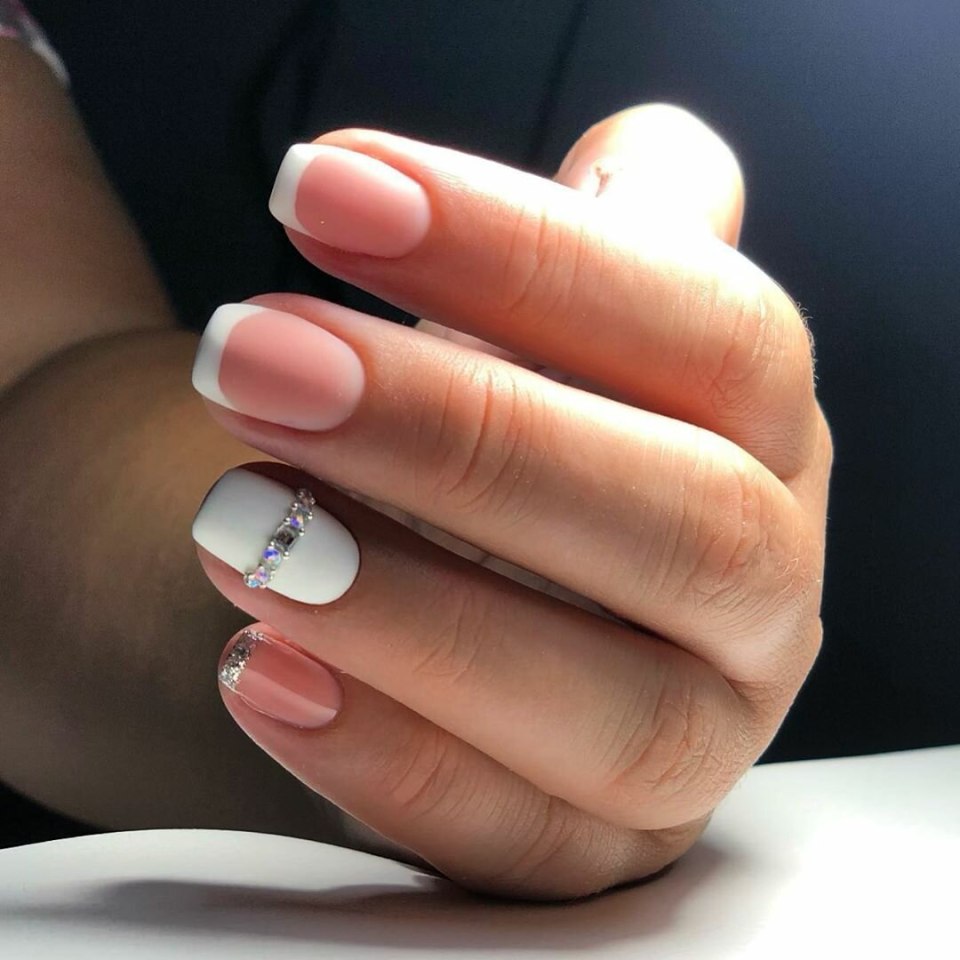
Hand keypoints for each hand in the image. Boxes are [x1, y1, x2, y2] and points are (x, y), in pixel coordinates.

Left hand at [190, 105, 831, 899]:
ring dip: (419, 618)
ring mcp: (695, 734)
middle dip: (463, 438)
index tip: (329, 191)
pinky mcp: (596, 842)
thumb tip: (644, 159)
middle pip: (686, 523)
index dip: (530, 256)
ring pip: (620, 712)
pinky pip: (520, 838)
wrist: (457, 570)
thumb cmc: (505, 422)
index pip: (714, 335)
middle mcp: (759, 589)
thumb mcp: (569, 322)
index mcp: (766, 435)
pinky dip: (387, 761)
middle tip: (255, 359)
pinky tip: (263, 669)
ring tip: (241, 528)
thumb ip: (618, 238)